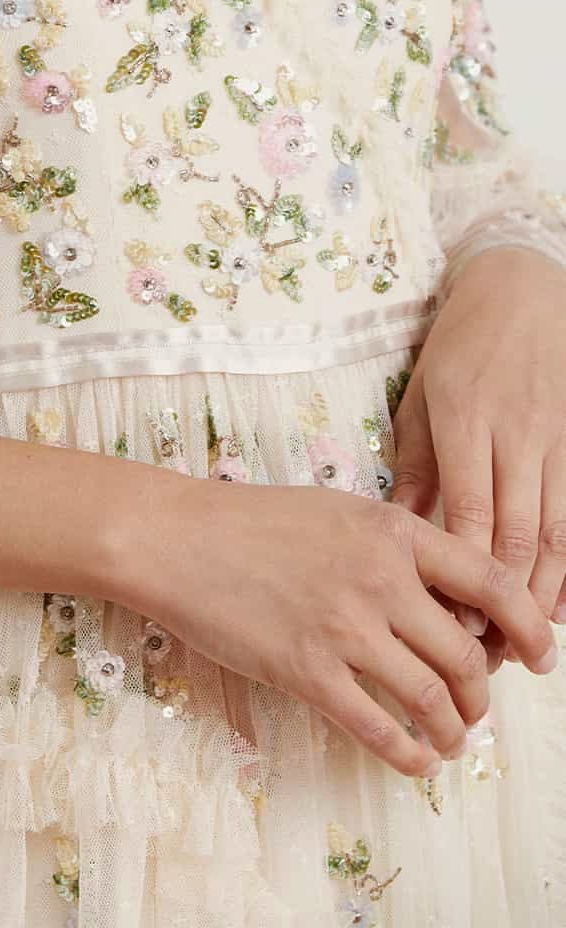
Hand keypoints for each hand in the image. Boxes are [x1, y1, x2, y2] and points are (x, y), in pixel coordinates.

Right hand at [116, 475, 556, 778]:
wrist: (177, 538)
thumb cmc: (253, 522)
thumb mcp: (339, 512)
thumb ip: (395, 549)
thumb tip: (449, 601)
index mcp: (392, 531)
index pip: (492, 582)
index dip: (531, 627)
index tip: (540, 656)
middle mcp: (380, 579)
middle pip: (469, 655)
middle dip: (484, 694)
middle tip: (477, 708)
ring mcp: (345, 628)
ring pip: (435, 699)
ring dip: (454, 731)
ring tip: (451, 739)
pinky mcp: (307, 671)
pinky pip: (380, 730)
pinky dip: (410, 755)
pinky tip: (416, 761)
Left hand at [390, 246, 565, 663]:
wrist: (521, 291)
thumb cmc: (459, 348)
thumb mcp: (420, 398)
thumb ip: (414, 465)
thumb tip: (397, 529)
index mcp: (464, 422)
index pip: (472, 514)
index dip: (467, 577)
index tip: (453, 624)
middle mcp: (515, 435)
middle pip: (518, 535)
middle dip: (507, 603)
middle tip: (490, 654)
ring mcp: (554, 439)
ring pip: (558, 531)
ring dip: (545, 592)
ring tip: (528, 641)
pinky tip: (564, 600)